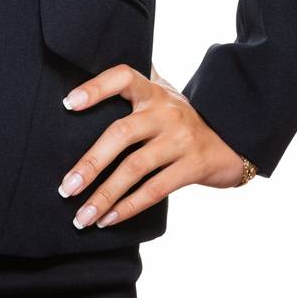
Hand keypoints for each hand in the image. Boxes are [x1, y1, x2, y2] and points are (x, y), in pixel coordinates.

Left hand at [56, 59, 250, 228]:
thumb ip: (134, 85)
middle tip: (66, 187)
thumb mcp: (163, 93)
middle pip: (121, 133)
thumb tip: (86, 79)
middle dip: (91, 163)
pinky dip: (128, 207)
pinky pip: (154, 190)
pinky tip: (107, 219)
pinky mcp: (192, 167)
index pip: (122, 77)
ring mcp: (180, 139)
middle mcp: (165, 111)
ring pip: (135, 168)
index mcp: (153, 90)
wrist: (231, 139)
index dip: (95, 88)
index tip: (67, 104)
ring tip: (82, 216)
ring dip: (104, 195)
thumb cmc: (182, 117)